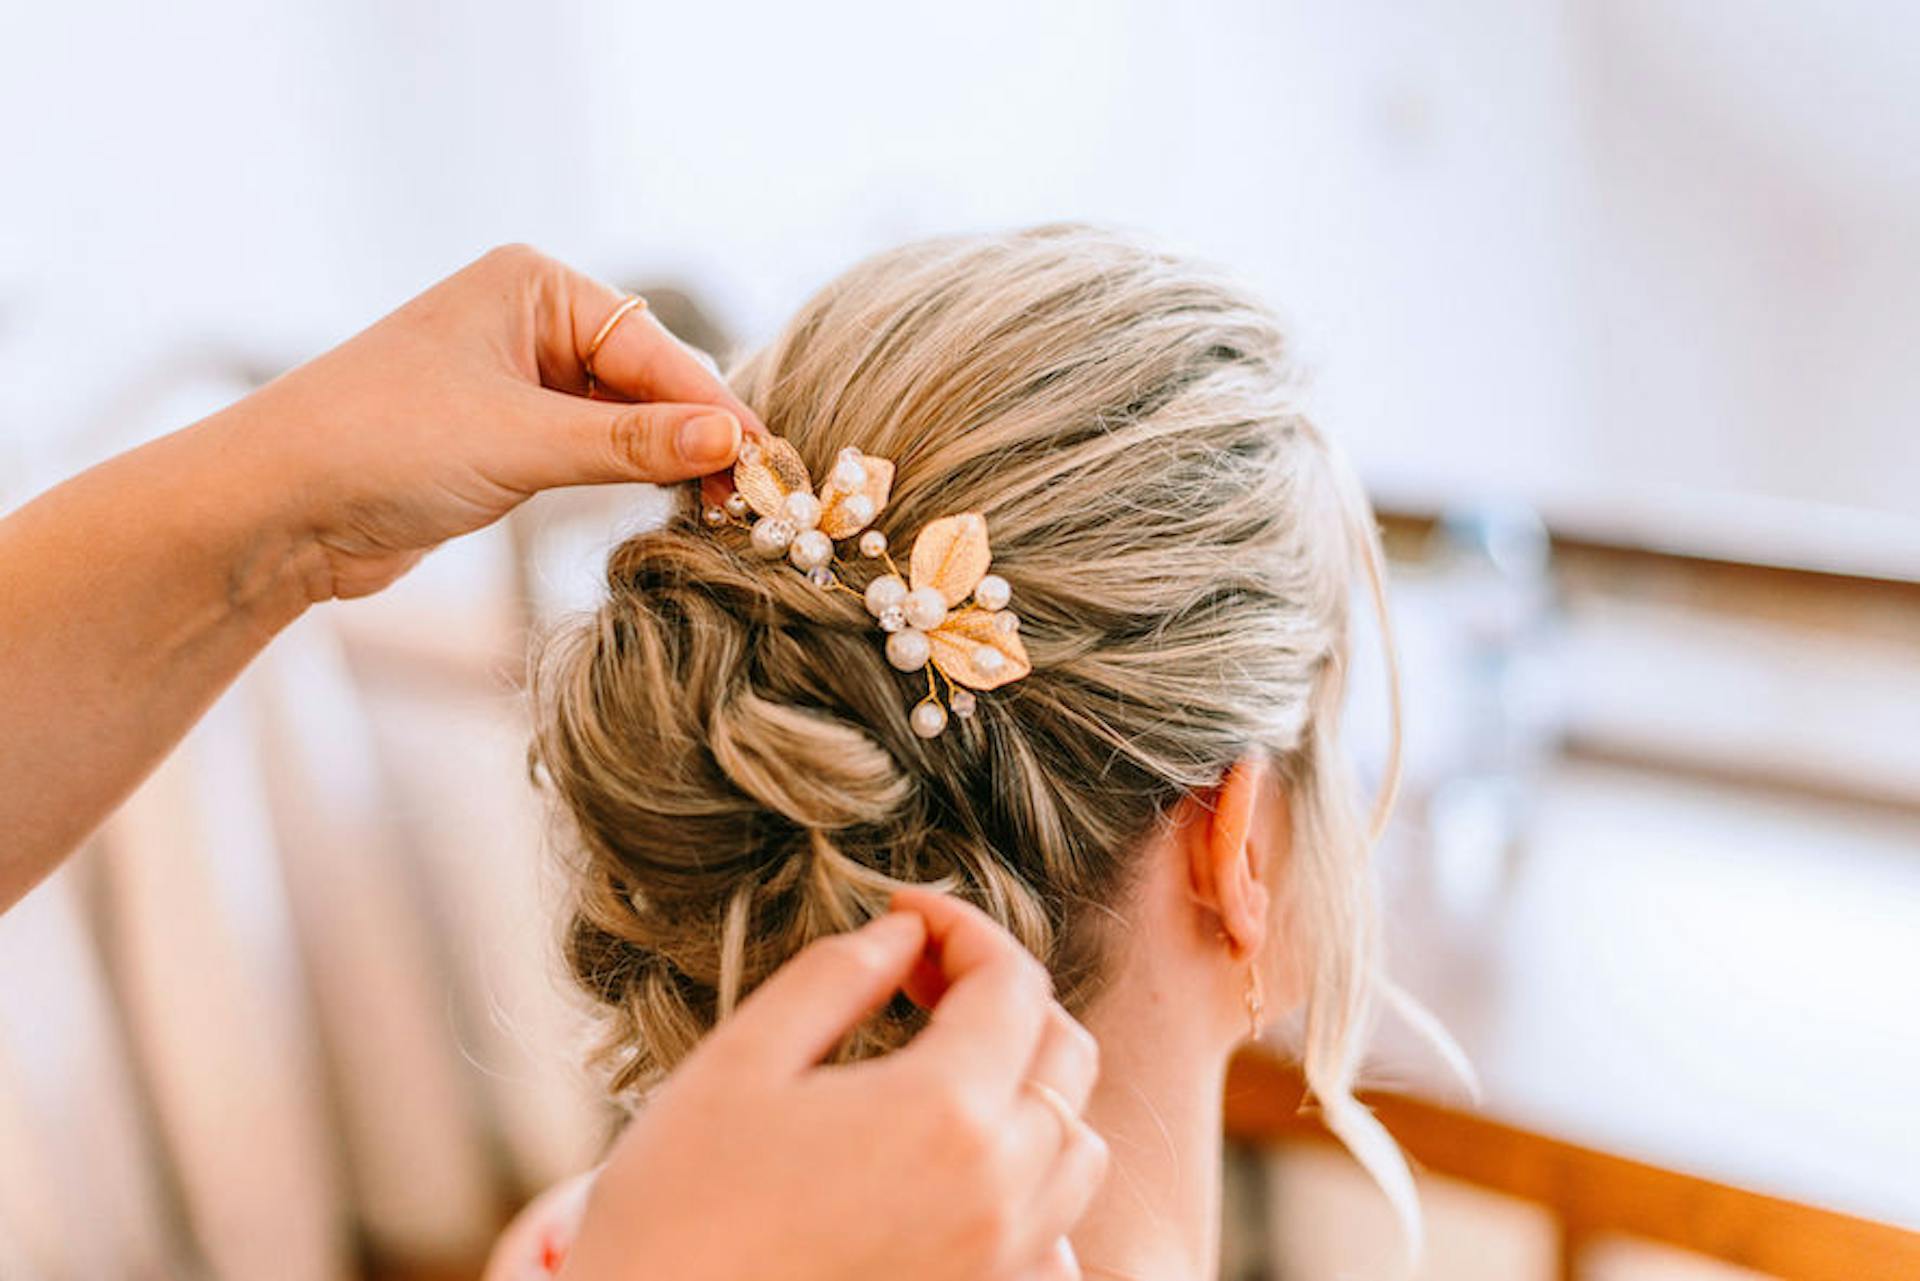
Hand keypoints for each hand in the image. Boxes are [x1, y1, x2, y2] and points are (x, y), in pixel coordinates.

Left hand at [213, 243, 764, 600]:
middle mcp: (531, 320)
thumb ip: (630, 442)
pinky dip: (633, 476)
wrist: (277, 506)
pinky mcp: (508, 437)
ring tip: (726, 511)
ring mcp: (520, 379)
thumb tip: (732, 443)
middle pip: (649, 379)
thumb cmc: (381, 444)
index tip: (769, 462)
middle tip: (759, 498)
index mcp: (534, 284)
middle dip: (699, 436)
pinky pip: (595, 450)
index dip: (713, 410)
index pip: (652, 348)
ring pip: (627, 419)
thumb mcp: (520, 441)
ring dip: (671, 461)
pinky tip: (674, 505)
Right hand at [553, 890, 1107, 1280]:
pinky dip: (1036, 1184)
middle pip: (1064, 1054)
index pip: (1013, 983)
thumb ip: (836, 977)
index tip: (906, 914)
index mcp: (944, 1112)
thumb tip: (903, 936)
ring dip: (1034, 1084)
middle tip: (919, 976)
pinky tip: (963, 1166)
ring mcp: (998, 1257)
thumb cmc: (677, 1209)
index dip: (964, 927)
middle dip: (1003, 993)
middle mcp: (998, 1189)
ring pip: (1077, 1145)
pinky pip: (1058, 1234)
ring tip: (948, 1063)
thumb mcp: (740, 1061)